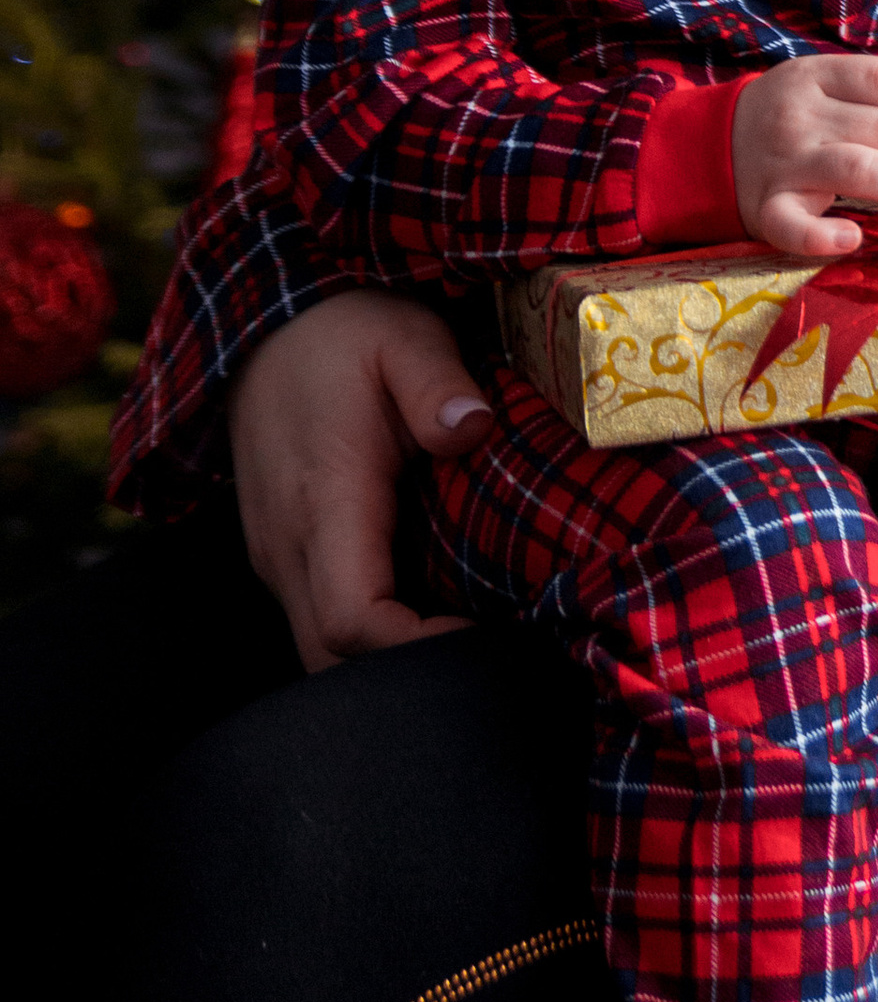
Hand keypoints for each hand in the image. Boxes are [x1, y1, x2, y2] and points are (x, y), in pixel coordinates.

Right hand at [229, 288, 494, 674]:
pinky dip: (368, 636)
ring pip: (320, 651)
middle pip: (333, 661)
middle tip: (487, 651)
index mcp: (323, 502)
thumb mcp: (402, 336)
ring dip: (386, 660)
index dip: (419, 649)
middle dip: (406, 675)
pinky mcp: (282, 554)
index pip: (353, 622)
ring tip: (465, 634)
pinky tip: (428, 609)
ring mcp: (277, 556)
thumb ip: (436, 381)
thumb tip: (472, 426)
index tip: (485, 633)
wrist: (266, 325)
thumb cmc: (344, 332)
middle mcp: (286, 546)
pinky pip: (317, 621)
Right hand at [732, 51, 877, 257]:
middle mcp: (799, 117)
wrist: (706, 146)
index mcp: (815, 77)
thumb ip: (875, 94)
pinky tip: (855, 239)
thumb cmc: (788, 115)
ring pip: (852, 169)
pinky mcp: (764, 209)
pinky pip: (791, 226)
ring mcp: (781, 165)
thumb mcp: (821, 86)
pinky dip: (822, 235)